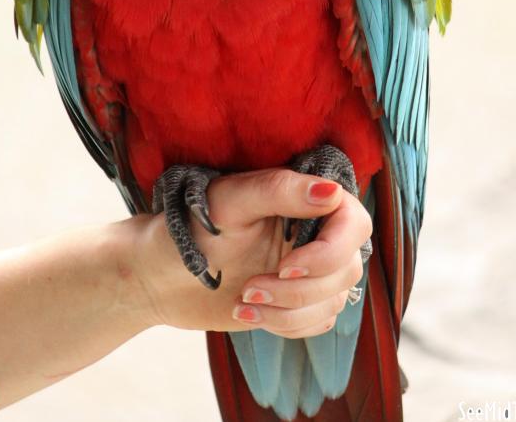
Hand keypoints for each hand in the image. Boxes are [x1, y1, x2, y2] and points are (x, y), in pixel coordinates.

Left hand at [133, 168, 371, 336]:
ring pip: (334, 300)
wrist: (160, 274)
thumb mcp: (230, 202)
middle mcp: (316, 230)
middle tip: (250, 289)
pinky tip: (246, 315)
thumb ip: (280, 190)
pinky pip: (319, 323)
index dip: (330, 251)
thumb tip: (332, 192)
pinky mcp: (301, 300)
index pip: (354, 223)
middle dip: (299, 289)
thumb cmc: (190, 227)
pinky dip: (285, 325)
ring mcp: (312, 267)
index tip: (286, 264)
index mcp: (305, 197)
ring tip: (243, 302)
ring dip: (288, 311)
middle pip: (347, 268)